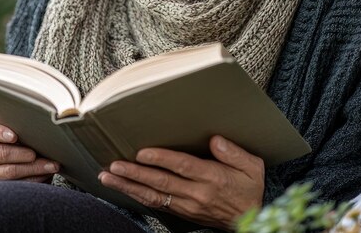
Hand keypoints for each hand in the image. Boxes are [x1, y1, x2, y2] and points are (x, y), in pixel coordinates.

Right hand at [0, 121, 59, 182]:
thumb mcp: (15, 134)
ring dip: (34, 169)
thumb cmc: (17, 144)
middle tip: (40, 154)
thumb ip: (22, 129)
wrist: (4, 166)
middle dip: (24, 154)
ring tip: (51, 166)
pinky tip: (45, 176)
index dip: (0, 132)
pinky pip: (15, 187)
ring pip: (10, 172)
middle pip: (3, 153)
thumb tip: (44, 129)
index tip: (14, 136)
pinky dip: (33, 181)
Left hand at [98, 135, 263, 230]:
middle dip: (135, 173)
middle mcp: (197, 193)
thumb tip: (215, 140)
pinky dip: (137, 195)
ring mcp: (187, 205)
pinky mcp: (182, 212)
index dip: (161, 159)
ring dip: (129, 186)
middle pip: (161, 182)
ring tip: (109, 176)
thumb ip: (234, 152)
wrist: (250, 220)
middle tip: (114, 165)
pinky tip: (124, 187)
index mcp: (213, 178)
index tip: (142, 152)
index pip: (182, 167)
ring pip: (153, 195)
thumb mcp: (252, 167)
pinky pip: (156, 204)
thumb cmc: (249, 188)